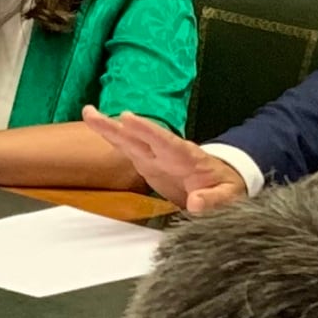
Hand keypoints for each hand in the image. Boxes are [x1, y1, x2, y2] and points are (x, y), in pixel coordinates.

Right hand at [81, 106, 244, 212]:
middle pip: (139, 138)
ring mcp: (157, 158)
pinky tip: (98, 130)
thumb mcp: (229, 197)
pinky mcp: (149, 165)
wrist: (223, 185)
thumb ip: (214, 200)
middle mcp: (168, 153)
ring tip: (88, 115)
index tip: (127, 118)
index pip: (164, 141)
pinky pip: (129, 151)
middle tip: (93, 114)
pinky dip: (113, 141)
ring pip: (130, 142)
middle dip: (117, 127)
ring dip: (109, 129)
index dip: (145, 130)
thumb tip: (196, 204)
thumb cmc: (227, 187)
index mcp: (186, 157)